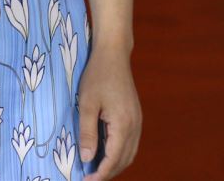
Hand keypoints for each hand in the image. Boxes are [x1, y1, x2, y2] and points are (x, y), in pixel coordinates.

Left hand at [78, 50, 139, 177]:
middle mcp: (135, 126)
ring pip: (129, 153)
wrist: (113, 54)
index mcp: (123, 124)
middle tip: (89, 178)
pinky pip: (130, 143)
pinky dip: (119, 153)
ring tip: (96, 170)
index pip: (113, 159)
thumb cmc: (97, 75)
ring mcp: (137, 121)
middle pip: (124, 160)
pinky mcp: (135, 116)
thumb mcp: (87, 104)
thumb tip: (86, 159)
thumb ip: (87, 133)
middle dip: (108, 173)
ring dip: (114, 165)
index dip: (100, 174)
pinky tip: (105, 153)